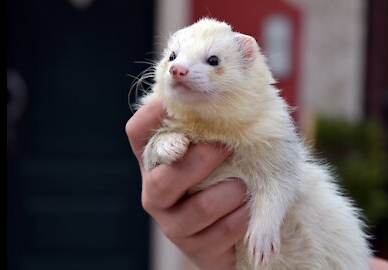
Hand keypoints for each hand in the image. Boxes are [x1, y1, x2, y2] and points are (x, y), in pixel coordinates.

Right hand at [125, 99, 249, 269]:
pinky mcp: (195, 248)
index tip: (176, 100)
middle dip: (199, 161)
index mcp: (157, 159)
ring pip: (199, 207)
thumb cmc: (226, 173)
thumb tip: (234, 69)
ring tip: (244, 185)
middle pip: (163, 177)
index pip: (138, 132)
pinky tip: (248, 207)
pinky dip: (243, 215)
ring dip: (231, 192)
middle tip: (225, 147)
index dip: (152, 115)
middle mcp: (156, 190)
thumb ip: (211, 122)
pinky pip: (223, 230)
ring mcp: (172, 223)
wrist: (236, 224)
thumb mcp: (216, 147)